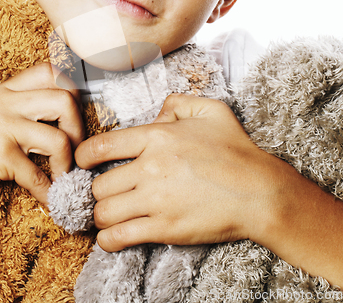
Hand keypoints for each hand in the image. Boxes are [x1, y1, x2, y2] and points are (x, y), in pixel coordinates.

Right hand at [0, 63, 83, 221]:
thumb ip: (18, 107)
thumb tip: (58, 114)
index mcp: (5, 90)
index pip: (50, 72)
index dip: (72, 89)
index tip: (76, 112)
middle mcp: (6, 103)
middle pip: (65, 99)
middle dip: (78, 127)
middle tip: (75, 146)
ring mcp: (3, 128)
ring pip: (59, 138)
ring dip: (67, 162)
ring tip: (62, 174)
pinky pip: (37, 176)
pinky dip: (48, 191)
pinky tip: (49, 198)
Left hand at [75, 94, 288, 251]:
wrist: (260, 192)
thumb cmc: (237, 150)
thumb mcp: (211, 110)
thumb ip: (178, 102)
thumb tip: (156, 114)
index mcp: (158, 137)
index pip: (101, 146)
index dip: (83, 156)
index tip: (82, 163)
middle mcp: (151, 167)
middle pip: (99, 184)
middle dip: (97, 190)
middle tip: (106, 192)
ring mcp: (156, 200)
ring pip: (104, 212)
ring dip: (101, 215)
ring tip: (110, 214)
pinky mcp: (164, 228)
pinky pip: (118, 237)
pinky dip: (107, 240)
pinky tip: (112, 236)